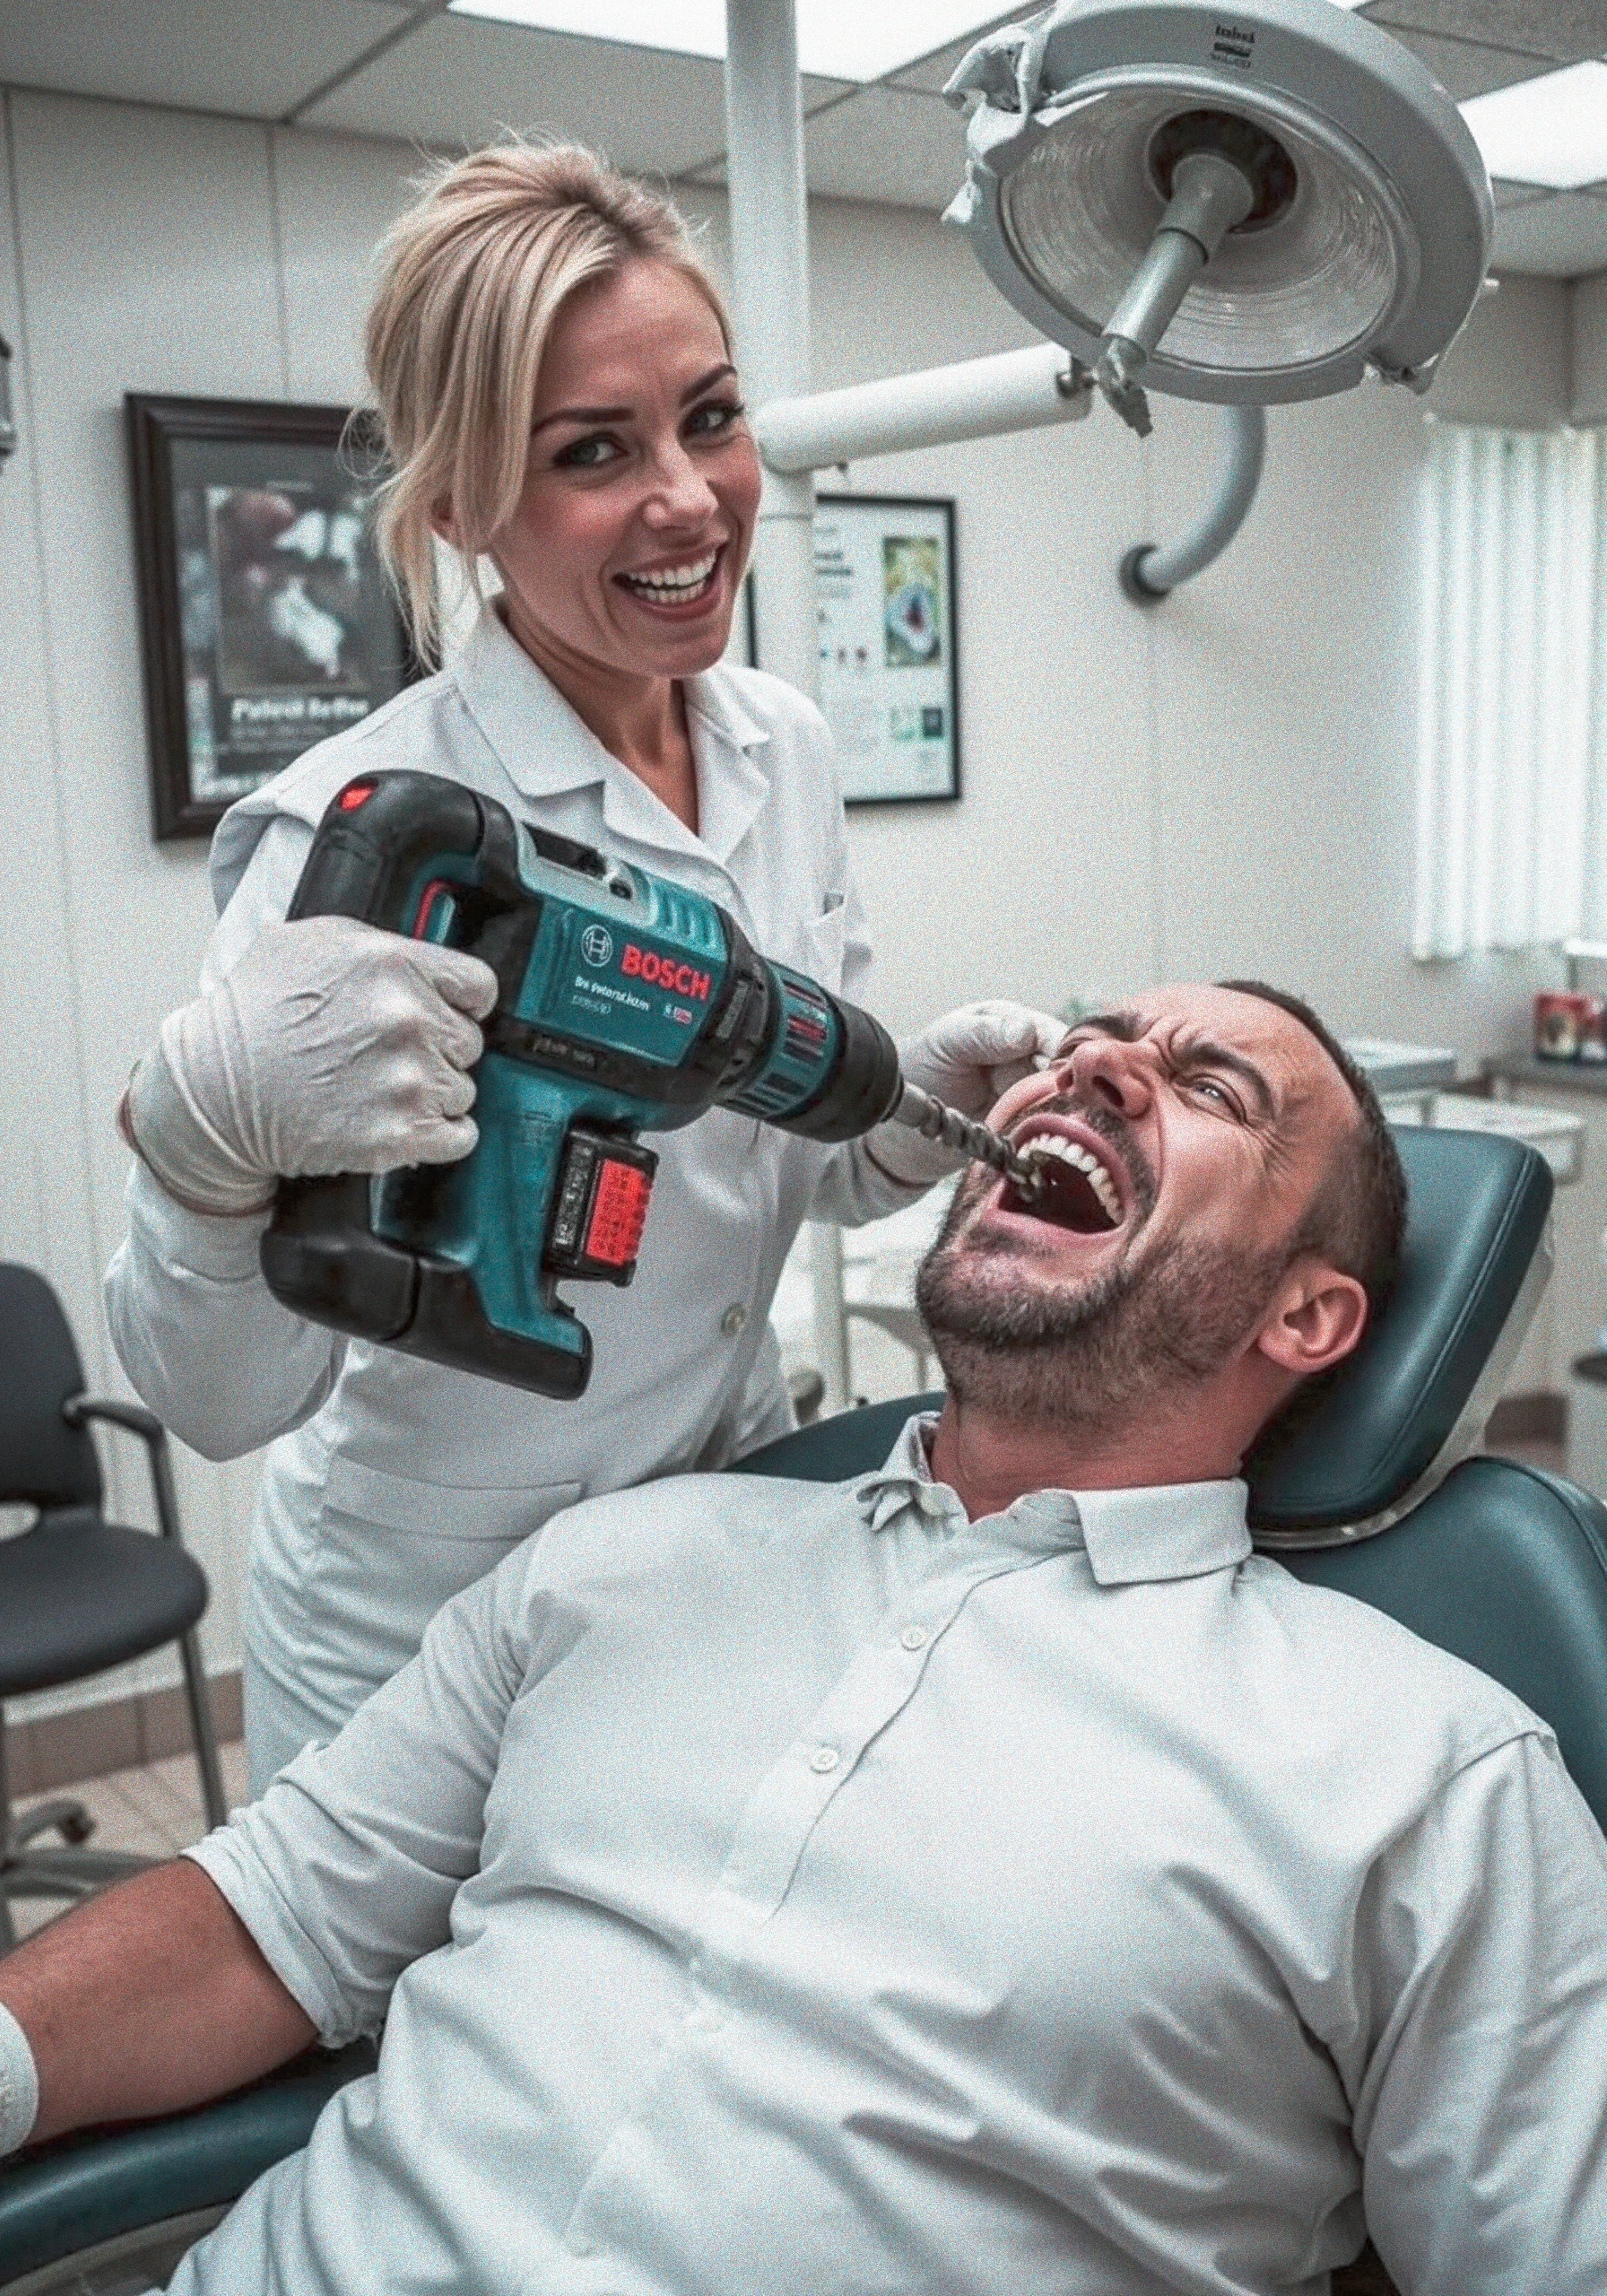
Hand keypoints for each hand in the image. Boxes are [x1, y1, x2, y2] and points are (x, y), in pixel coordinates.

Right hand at [123, 916, 499, 1215]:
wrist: (212, 1091)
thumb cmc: (251, 1015)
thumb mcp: (304, 943)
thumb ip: (372, 944)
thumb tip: (413, 952)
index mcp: (393, 964)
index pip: (478, 985)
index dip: (462, 1003)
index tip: (448, 1014)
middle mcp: (408, 1019)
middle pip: (469, 1041)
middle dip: (437, 1049)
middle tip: (389, 1056)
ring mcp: (408, 1080)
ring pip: (461, 1089)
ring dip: (432, 1093)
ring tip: (380, 1090)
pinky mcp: (401, 1134)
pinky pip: (459, 1136)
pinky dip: (440, 1136)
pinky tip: (405, 1124)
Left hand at [868, 999, 1065, 1188]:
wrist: (898, 1126)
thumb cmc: (917, 1072)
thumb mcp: (946, 1044)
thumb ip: (982, 1034)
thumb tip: (1025, 1031)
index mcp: (1009, 1023)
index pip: (1051, 1033)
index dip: (1063, 1051)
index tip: (1062, 1070)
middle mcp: (1025, 1055)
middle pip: (1066, 1066)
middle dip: (1068, 1083)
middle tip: (1062, 1101)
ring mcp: (1026, 1091)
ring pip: (1063, 1097)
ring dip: (1062, 1109)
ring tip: (1051, 1120)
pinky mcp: (1024, 1123)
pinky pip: (1049, 1126)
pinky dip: (1051, 1132)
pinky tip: (1045, 1137)